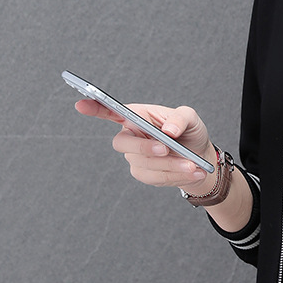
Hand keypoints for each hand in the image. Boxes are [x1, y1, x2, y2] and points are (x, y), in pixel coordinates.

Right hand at [75, 99, 215, 191]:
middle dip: (144, 147)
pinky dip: (176, 176)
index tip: (81, 104)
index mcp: (137, 116)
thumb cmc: (190, 133)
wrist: (200, 158)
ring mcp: (134, 157)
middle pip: (122, 143)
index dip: (94, 108)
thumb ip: (181, 118)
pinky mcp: (143, 174)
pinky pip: (154, 178)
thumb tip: (169, 130)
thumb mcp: (191, 118)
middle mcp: (130, 135)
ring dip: (171, 165)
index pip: (110, 111)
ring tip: (194, 165)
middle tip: (167, 149)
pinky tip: (194, 173)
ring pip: (143, 164)